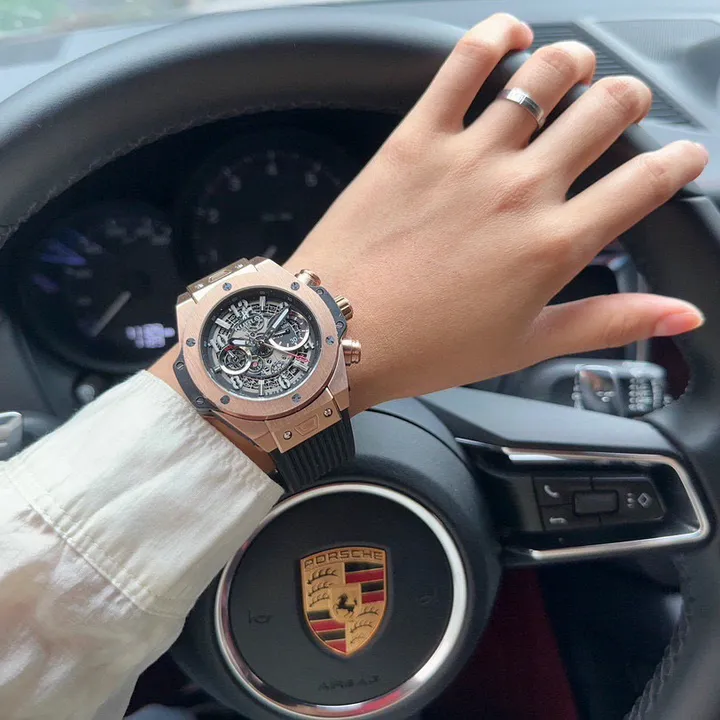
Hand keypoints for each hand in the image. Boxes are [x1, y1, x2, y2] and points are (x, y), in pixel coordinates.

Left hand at [285, 13, 706, 413]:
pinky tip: (509, 38)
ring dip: (575, 62)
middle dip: (629, 100)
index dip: (677, 161)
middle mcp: (520, 189)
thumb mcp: (526, 344)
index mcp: (553, 244)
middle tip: (623, 108)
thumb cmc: (427, 348)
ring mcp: (468, 157)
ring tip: (576, 70)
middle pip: (607, 110)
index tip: (681, 156)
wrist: (337, 335)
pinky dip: (495, 37)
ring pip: (547, 75)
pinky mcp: (417, 137)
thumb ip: (608, 322)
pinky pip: (464, 63)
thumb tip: (681, 314)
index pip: (645, 182)